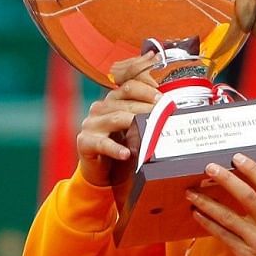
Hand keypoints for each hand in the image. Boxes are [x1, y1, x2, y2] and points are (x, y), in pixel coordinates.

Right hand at [77, 53, 160, 186]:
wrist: (100, 170)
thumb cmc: (121, 145)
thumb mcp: (134, 127)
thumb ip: (146, 115)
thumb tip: (170, 109)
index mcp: (113, 100)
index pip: (129, 85)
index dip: (147, 89)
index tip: (163, 98)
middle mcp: (101, 108)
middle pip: (125, 100)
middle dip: (147, 107)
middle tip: (164, 114)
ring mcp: (91, 124)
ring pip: (116, 118)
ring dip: (136, 122)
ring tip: (151, 129)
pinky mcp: (85, 142)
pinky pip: (102, 143)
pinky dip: (116, 148)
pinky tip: (126, 153)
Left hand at [186, 153, 255, 255]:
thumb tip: (253, 190)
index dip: (252, 169)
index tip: (237, 157)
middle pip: (246, 196)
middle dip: (226, 180)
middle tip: (210, 168)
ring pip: (228, 217)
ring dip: (207, 203)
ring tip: (192, 193)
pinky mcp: (246, 255)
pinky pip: (223, 236)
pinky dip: (208, 224)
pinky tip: (198, 215)